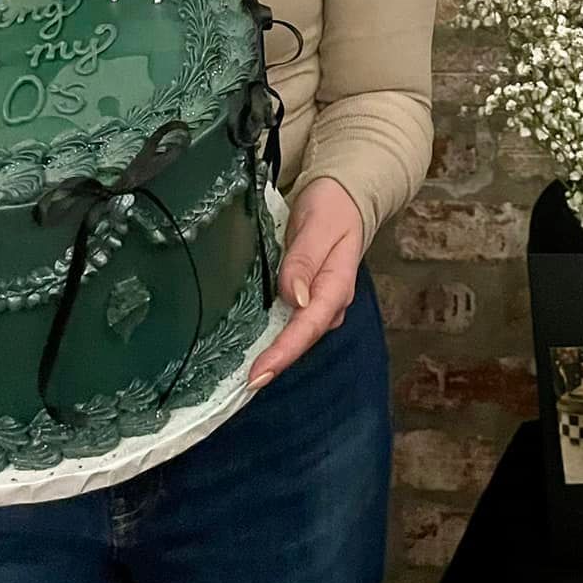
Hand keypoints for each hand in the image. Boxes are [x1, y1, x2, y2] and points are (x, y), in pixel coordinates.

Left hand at [248, 176, 362, 388]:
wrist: (341, 197)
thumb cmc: (330, 208)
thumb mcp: (317, 226)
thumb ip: (304, 260)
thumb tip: (294, 298)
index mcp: (336, 286)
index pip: (308, 326)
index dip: (283, 353)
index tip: (257, 376)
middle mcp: (329, 303)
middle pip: (301, 339)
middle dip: (274, 363)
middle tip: (241, 386)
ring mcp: (319, 304)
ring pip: (295, 335)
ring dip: (272, 354)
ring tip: (240, 376)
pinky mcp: (307, 300)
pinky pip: (289, 323)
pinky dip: (271, 337)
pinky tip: (250, 347)